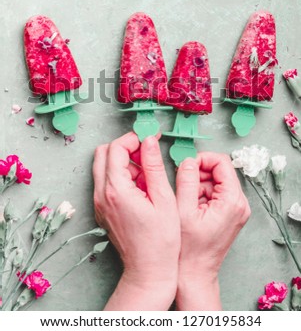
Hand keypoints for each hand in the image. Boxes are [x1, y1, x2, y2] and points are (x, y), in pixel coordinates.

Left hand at [93, 132, 180, 309]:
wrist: (148, 270)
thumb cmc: (161, 240)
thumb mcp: (163, 198)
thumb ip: (153, 165)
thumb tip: (149, 140)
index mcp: (116, 190)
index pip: (116, 148)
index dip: (133, 138)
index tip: (150, 139)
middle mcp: (101, 195)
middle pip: (103, 153)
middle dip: (124, 147)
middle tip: (146, 153)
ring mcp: (99, 203)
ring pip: (103, 167)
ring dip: (122, 162)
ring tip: (147, 175)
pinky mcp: (101, 210)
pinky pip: (105, 182)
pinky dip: (120, 176)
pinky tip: (141, 188)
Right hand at [175, 153, 250, 310]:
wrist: (194, 274)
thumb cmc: (189, 250)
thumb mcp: (183, 210)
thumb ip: (186, 180)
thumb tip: (188, 161)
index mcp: (232, 201)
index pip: (222, 162)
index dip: (202, 159)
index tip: (186, 165)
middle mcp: (239, 204)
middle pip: (220, 171)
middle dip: (199, 173)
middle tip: (182, 184)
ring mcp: (236, 210)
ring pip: (216, 182)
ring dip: (198, 185)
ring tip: (186, 201)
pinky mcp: (230, 215)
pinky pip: (215, 193)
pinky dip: (201, 195)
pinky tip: (191, 208)